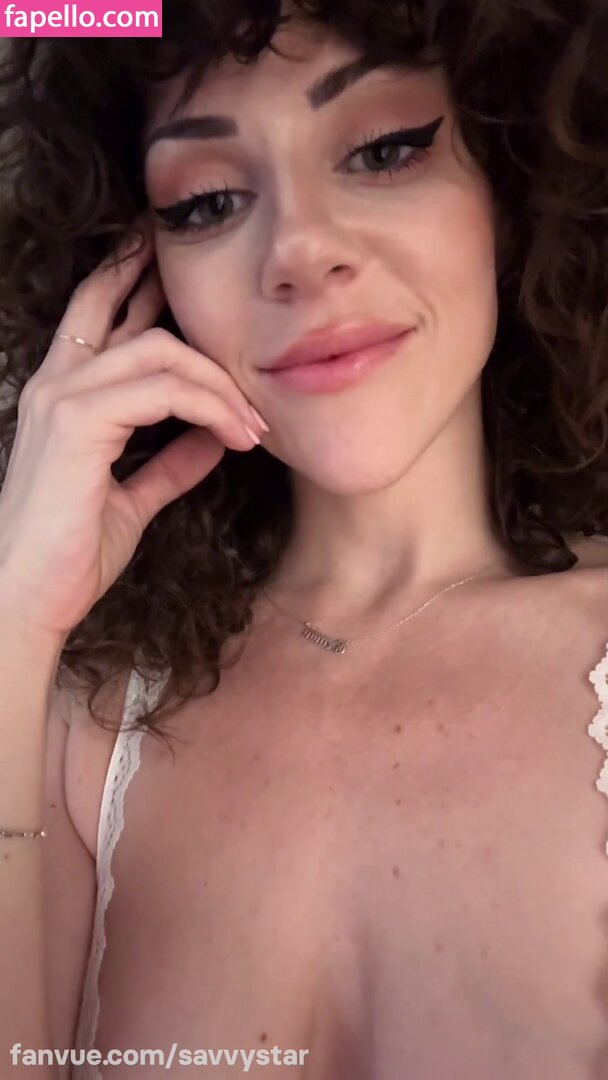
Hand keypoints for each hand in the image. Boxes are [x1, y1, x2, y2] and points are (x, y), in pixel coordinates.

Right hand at [0, 215, 267, 639]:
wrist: (26, 598)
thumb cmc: (69, 555)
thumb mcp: (131, 499)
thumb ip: (169, 464)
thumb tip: (212, 439)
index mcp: (62, 397)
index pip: (94, 314)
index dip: (128, 277)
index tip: (169, 264)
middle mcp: (56, 384)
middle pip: (113, 302)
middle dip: (160, 279)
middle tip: (215, 283)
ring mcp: (63, 398)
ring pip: (158, 350)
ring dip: (217, 383)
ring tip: (254, 422)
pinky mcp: (77, 423)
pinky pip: (163, 391)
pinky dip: (209, 408)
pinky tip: (235, 435)